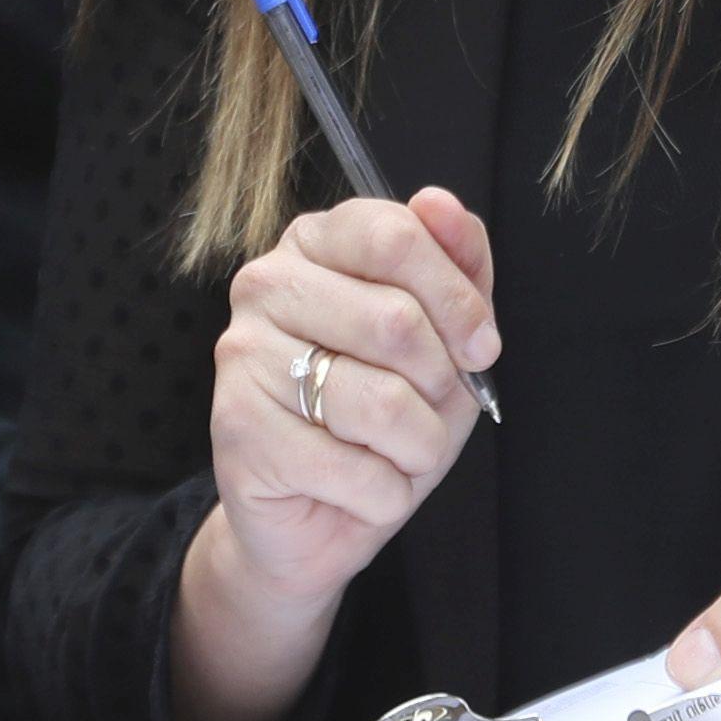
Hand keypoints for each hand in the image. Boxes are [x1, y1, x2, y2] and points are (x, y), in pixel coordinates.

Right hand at [169, 189, 500, 720]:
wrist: (312, 518)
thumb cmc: (380, 420)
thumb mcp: (440, 339)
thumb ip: (456, 268)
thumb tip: (441, 202)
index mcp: (315, 242)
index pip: (394, 236)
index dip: (457, 299)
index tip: (481, 348)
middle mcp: (267, 284)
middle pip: (397, 321)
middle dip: (441, 385)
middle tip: (430, 411)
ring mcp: (244, 355)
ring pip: (384, 402)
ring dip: (420, 447)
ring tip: (398, 455)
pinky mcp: (239, 429)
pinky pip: (358, 470)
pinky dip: (385, 493)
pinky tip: (360, 488)